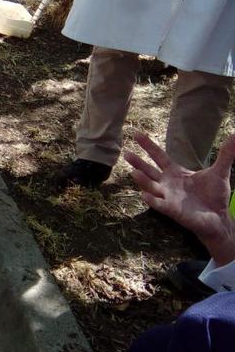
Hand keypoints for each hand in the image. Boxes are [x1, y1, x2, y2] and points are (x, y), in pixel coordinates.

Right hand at [123, 132, 234, 265]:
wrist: (218, 217)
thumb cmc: (214, 195)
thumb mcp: (220, 172)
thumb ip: (225, 155)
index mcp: (175, 173)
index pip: (158, 156)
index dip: (148, 145)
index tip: (136, 134)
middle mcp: (167, 184)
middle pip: (149, 171)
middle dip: (138, 163)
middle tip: (126, 153)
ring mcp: (168, 197)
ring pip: (151, 187)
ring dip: (142, 180)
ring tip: (133, 172)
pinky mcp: (172, 210)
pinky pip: (160, 205)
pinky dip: (152, 200)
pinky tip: (145, 195)